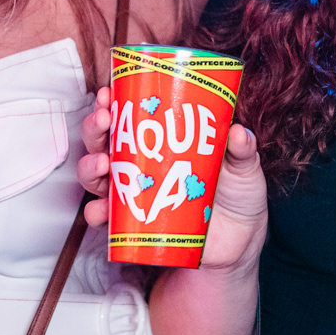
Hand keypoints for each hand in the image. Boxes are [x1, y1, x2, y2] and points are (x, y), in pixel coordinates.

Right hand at [79, 87, 268, 271]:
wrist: (239, 242)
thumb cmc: (238, 196)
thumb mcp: (245, 168)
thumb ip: (243, 150)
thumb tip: (238, 132)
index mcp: (162, 142)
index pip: (129, 116)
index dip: (112, 102)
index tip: (108, 93)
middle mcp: (141, 165)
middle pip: (104, 141)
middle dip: (95, 128)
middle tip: (103, 120)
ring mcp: (135, 194)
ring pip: (98, 175)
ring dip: (90, 167)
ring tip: (102, 163)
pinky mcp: (133, 223)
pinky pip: (105, 218)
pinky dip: (97, 213)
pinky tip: (101, 211)